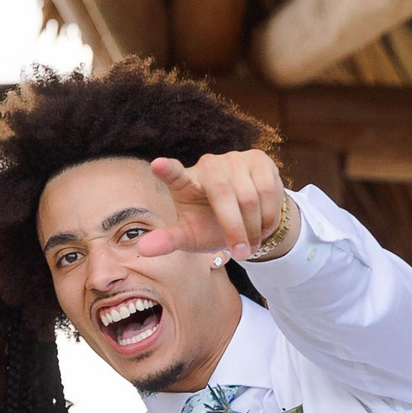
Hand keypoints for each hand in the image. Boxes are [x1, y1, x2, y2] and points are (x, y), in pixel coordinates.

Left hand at [135, 150, 289, 263]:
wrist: (246, 217)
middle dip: (234, 228)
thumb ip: (168, 241)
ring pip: (249, 196)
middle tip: (240, 253)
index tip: (158, 165)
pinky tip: (264, 226)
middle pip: (222, 194)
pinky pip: (268, 191)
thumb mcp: (188, 237)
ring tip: (251, 243)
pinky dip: (268, 216)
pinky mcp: (258, 159)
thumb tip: (143, 249)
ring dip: (253, 227)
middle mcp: (208, 165)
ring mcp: (234, 159)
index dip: (168, 170)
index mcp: (183, 183)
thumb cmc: (209, 226)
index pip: (174, 175)